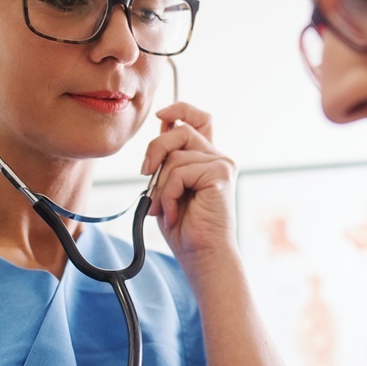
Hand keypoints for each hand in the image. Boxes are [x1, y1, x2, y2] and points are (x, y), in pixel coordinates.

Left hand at [141, 103, 236, 264]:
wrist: (203, 256)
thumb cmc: (186, 229)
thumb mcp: (168, 187)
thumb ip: (168, 160)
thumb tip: (161, 127)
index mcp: (206, 160)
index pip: (199, 120)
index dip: (180, 109)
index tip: (161, 116)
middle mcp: (218, 159)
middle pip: (181, 129)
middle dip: (155, 148)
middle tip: (145, 174)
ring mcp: (221, 165)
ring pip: (176, 154)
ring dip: (161, 185)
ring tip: (165, 208)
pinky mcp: (221, 174)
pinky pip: (180, 171)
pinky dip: (169, 194)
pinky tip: (174, 213)